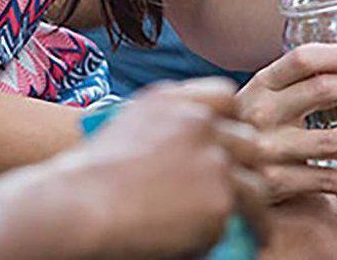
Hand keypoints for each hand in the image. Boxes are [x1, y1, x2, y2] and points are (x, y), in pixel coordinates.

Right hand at [51, 80, 251, 257]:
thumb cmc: (88, 178)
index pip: (225, 98)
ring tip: (255, 221)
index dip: (232, 122)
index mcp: (171, 100)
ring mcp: (213, 158)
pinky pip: (249, 214)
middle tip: (245, 186)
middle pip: (248, 139)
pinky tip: (252, 239)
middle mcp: (198, 122)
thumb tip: (192, 152)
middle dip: (248, 164)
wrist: (80, 205)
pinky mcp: (221, 197)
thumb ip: (163, 128)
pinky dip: (252, 229)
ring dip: (256, 202)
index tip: (230, 144)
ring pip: (256, 180)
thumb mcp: (126, 128)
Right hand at [232, 45, 336, 198]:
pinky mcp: (275, 184)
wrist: (221, 173)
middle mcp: (262, 113)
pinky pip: (327, 182)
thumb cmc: (252, 129)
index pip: (302, 59)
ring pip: (331, 141)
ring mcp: (268, 150)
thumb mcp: (261, 99)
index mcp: (260, 85)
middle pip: (321, 92)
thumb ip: (293, 85)